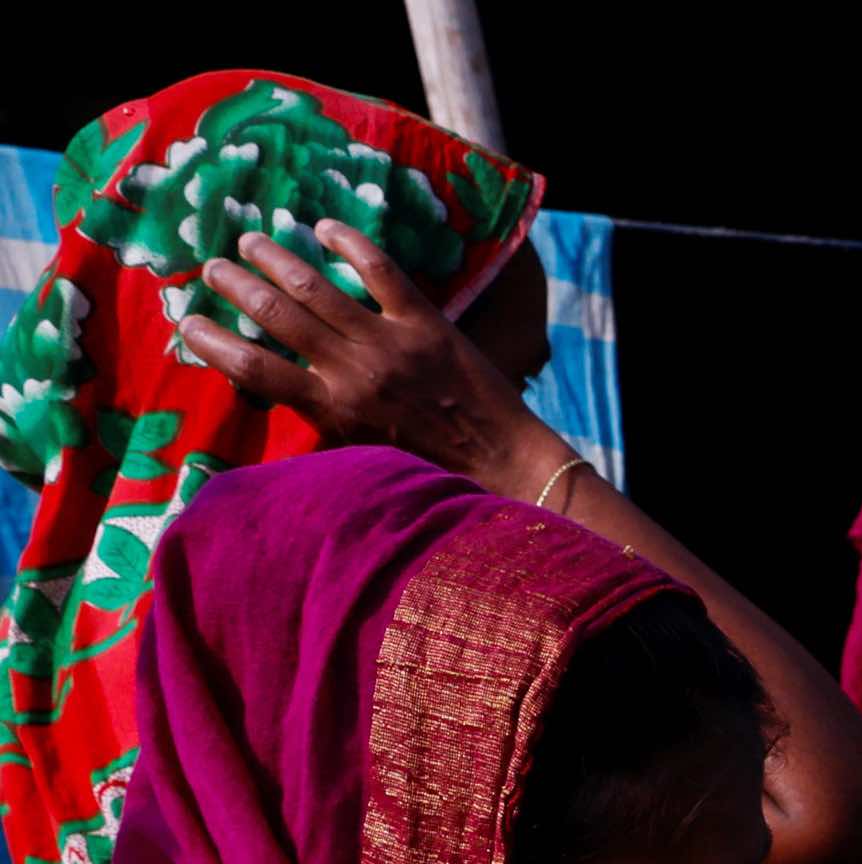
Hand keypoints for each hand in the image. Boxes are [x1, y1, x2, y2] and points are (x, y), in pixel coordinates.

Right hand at [175, 220, 556, 490]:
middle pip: (274, 313)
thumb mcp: (359, 452)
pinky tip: (325, 226)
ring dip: (275, 256)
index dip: (210, 341)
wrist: (502, 462)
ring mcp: (389, 342)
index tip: (187, 322)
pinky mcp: (426, 322)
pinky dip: (348, 242)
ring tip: (250, 241)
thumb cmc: (427, 465)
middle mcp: (353, 371)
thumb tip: (264, 390)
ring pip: (315, 284)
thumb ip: (316, 417)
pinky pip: (380, 269)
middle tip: (213, 267)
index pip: (251, 368)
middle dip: (234, 284)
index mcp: (332, 410)